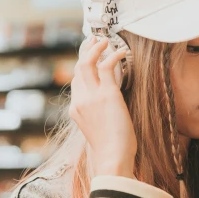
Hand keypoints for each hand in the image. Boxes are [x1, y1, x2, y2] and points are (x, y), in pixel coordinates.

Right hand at [69, 37, 136, 177]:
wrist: (112, 157)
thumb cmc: (110, 149)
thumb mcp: (97, 130)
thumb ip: (97, 116)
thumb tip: (107, 109)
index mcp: (76, 110)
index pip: (76, 82)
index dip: (83, 67)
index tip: (90, 57)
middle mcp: (80, 101)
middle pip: (78, 69)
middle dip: (85, 51)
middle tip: (94, 41)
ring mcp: (91, 97)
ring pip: (87, 63)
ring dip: (95, 49)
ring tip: (105, 41)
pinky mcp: (107, 95)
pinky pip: (107, 67)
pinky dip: (113, 56)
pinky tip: (122, 52)